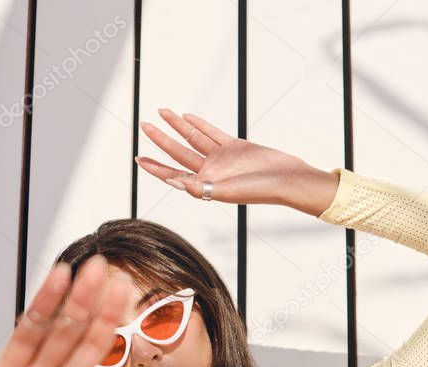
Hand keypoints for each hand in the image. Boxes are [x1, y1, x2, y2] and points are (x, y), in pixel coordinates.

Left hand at [135, 108, 339, 215]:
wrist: (288, 179)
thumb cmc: (261, 192)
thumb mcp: (228, 192)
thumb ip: (200, 188)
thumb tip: (174, 182)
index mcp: (206, 186)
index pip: (173, 175)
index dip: (155, 167)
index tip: (138, 158)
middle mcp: (211, 172)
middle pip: (178, 152)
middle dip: (160, 139)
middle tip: (144, 125)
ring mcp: (222, 158)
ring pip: (193, 139)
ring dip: (177, 127)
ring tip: (162, 112)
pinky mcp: (235, 146)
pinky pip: (212, 133)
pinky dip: (199, 124)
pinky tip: (187, 116)